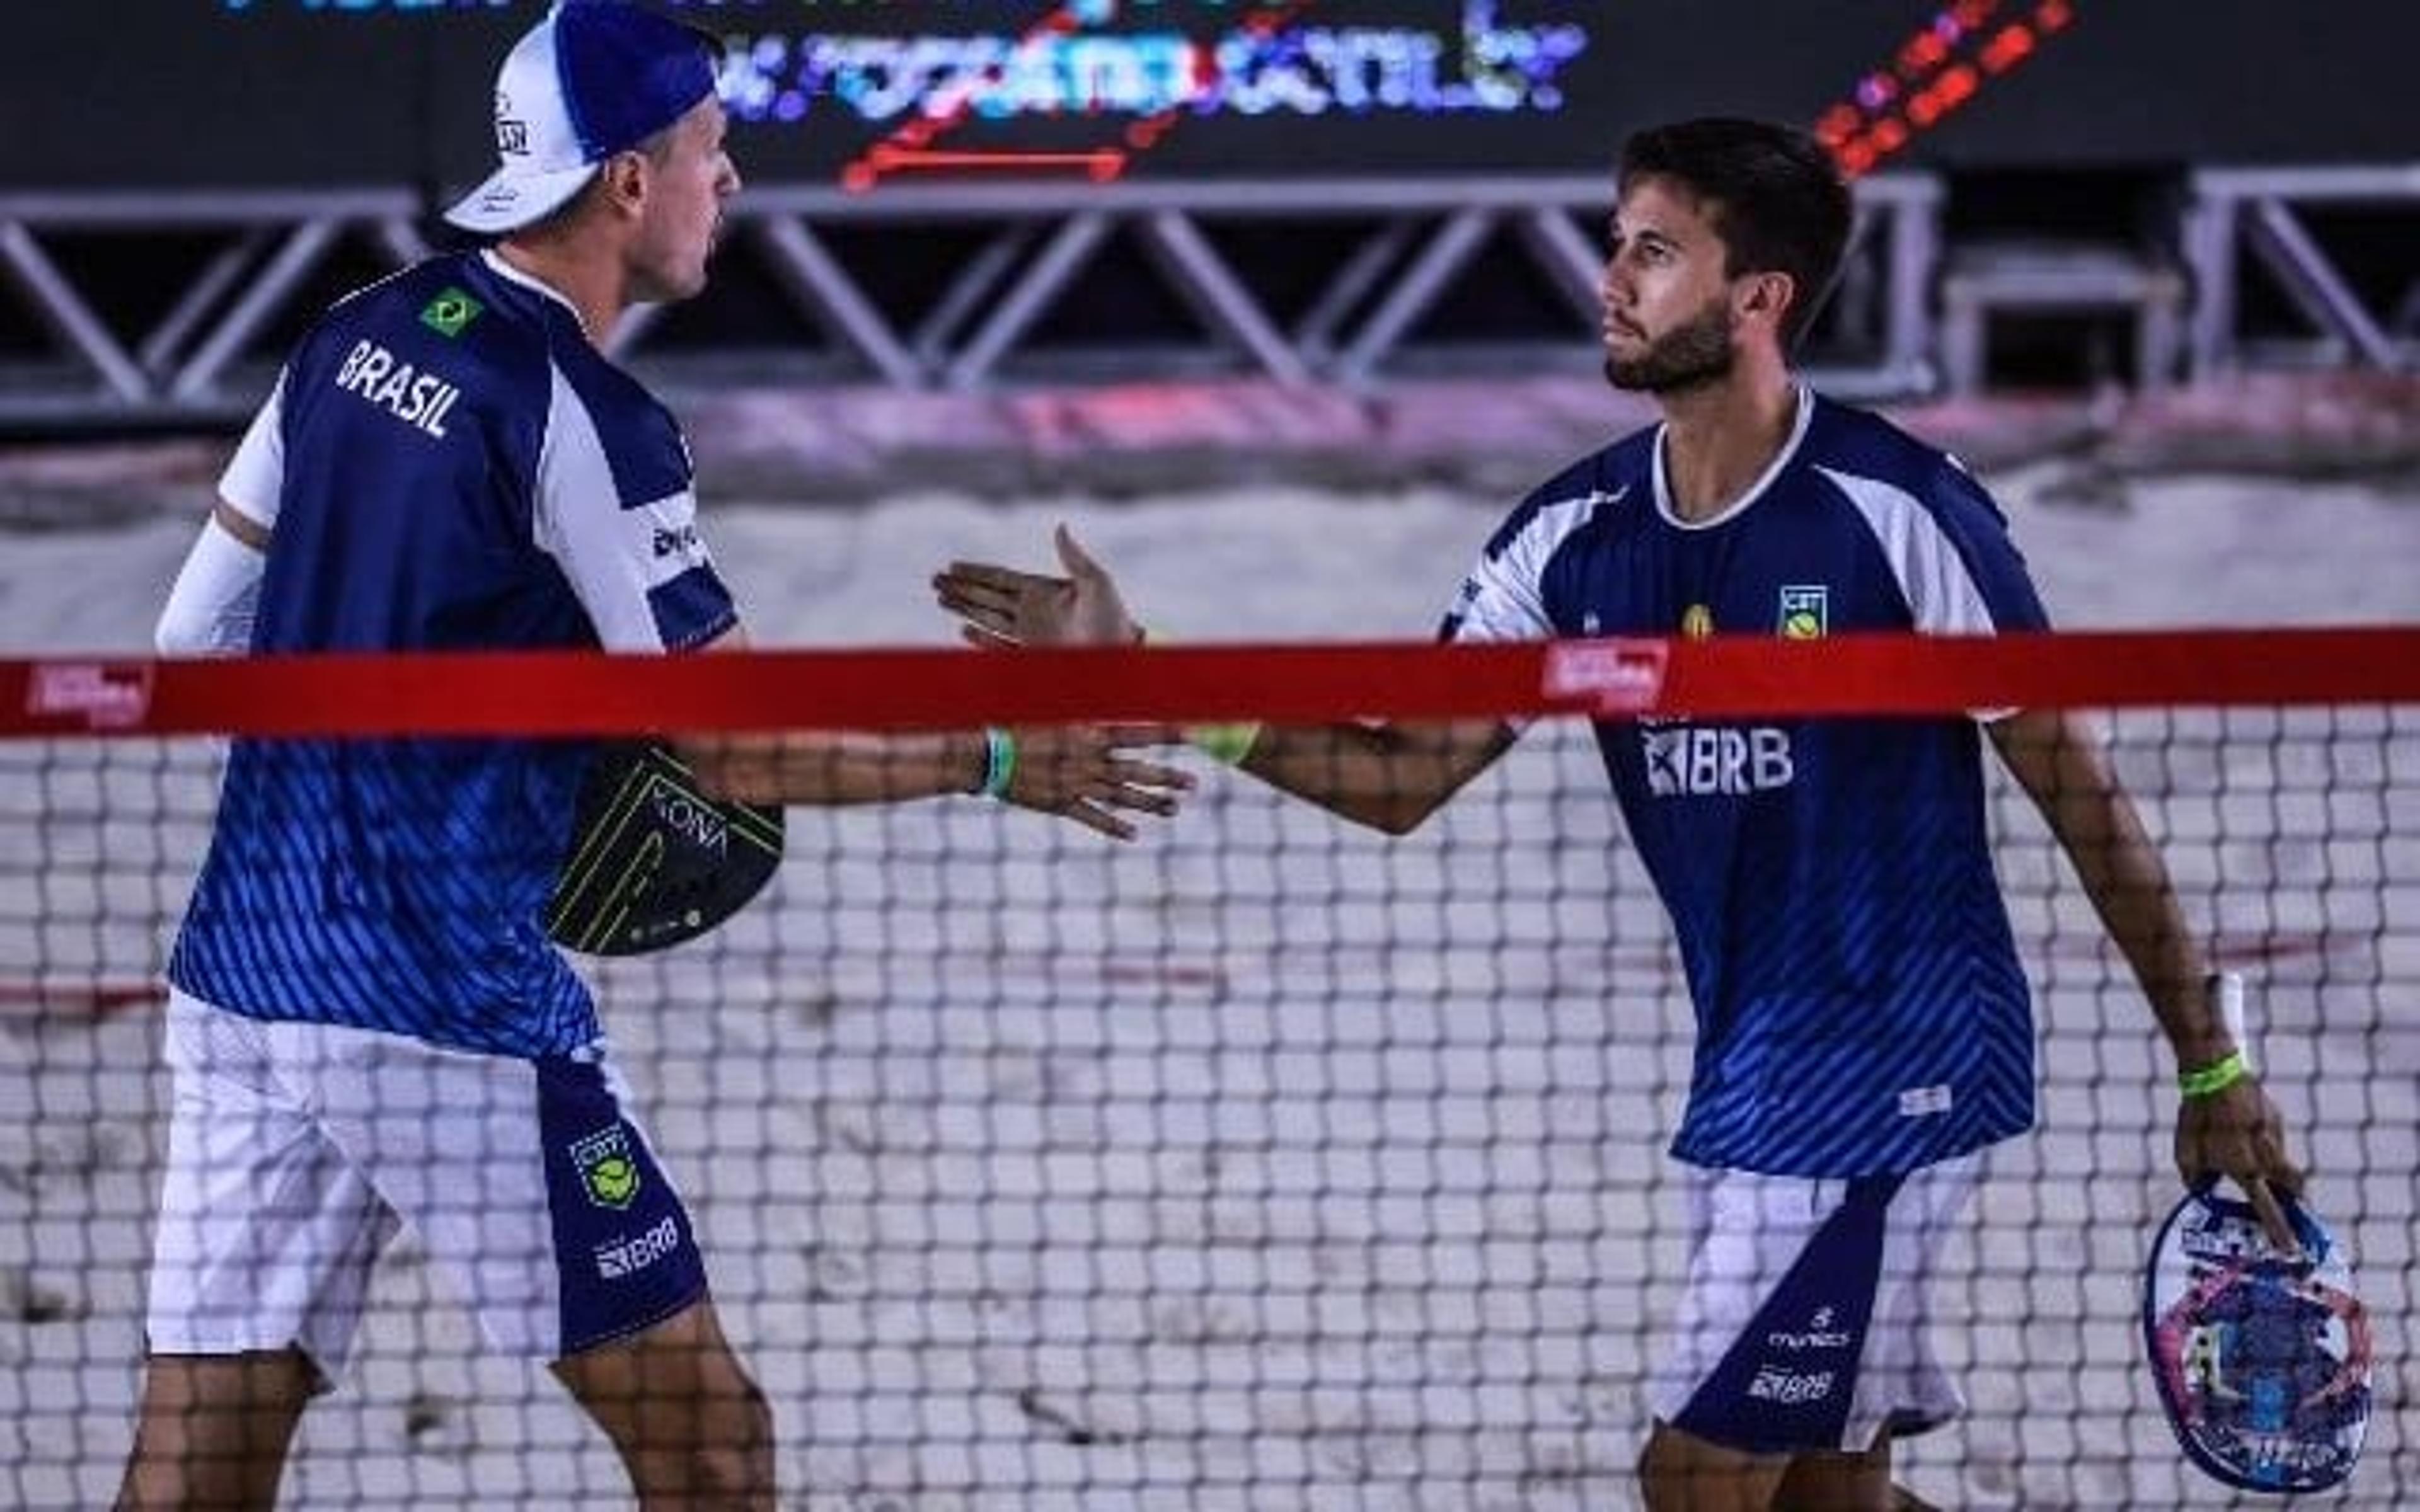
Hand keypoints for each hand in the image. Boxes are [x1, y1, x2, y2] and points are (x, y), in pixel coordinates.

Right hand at [935, 524, 1141, 648]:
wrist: (1122, 657)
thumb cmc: (1113, 618)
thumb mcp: (1097, 583)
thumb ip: (1074, 558)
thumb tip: (1060, 526)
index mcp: (1042, 591)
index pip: (1000, 579)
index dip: (976, 572)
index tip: (952, 565)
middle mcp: (1031, 612)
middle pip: (987, 597)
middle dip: (961, 588)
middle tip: (934, 580)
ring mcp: (1029, 636)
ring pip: (987, 620)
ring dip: (964, 609)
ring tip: (940, 599)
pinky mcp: (1030, 658)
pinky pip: (998, 648)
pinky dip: (980, 640)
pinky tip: (963, 631)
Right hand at [1000, 722, 1190, 839]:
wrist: (988, 753)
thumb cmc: (1018, 722)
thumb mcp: (1053, 708)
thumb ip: (1080, 707)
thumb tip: (1101, 689)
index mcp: (1089, 733)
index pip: (1138, 733)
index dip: (1166, 734)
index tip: (1193, 734)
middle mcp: (1090, 760)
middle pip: (1137, 770)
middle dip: (1167, 777)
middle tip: (1193, 784)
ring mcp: (1077, 783)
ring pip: (1122, 795)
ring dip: (1149, 803)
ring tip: (1173, 809)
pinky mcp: (1061, 803)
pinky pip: (1093, 817)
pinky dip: (1114, 826)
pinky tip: (1133, 834)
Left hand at [2175, 1074, 2305, 1251]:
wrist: (2215, 1078)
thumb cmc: (2196, 1118)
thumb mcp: (2186, 1153)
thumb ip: (2195, 1179)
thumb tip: (2201, 1192)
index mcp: (2247, 1171)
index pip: (2268, 1210)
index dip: (2280, 1231)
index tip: (2290, 1248)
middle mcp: (2268, 1159)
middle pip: (2293, 1189)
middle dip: (2296, 1203)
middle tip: (2296, 1212)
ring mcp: (2277, 1139)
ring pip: (2286, 1164)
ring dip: (2280, 1173)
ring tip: (2263, 1169)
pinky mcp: (2277, 1120)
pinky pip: (2275, 1139)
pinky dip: (2265, 1143)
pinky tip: (2245, 1131)